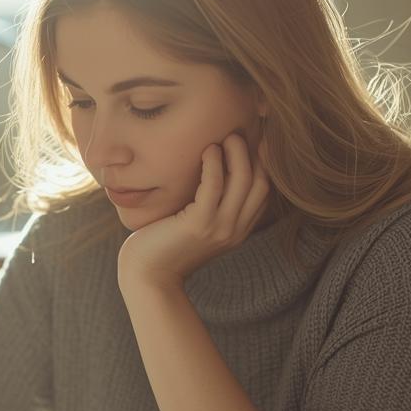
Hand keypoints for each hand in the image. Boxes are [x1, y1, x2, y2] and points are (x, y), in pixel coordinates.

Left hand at [117, 131, 270, 289]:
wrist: (147, 276)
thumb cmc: (163, 246)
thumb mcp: (194, 224)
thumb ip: (209, 205)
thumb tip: (211, 171)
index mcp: (237, 230)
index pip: (263, 192)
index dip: (263, 164)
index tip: (255, 141)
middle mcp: (234, 231)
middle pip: (260, 183)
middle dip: (255, 154)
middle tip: (240, 133)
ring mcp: (219, 229)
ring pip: (243, 181)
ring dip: (238, 153)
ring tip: (227, 137)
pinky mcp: (199, 224)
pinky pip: (214, 186)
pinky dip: (214, 163)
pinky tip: (207, 150)